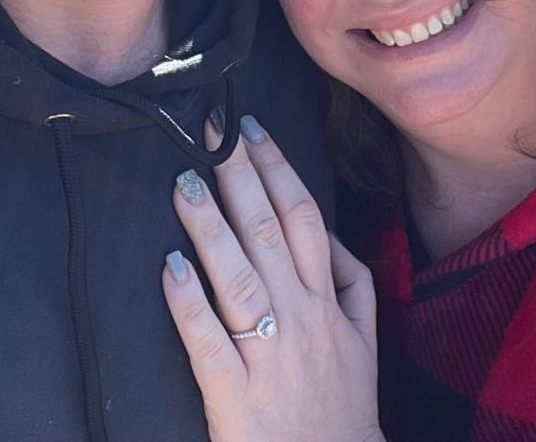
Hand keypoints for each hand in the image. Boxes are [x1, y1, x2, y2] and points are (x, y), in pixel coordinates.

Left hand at [163, 115, 383, 441]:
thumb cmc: (343, 407)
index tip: (252, 130)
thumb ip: (353, 280)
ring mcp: (269, 356)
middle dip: (240, 177)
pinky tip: (169, 268)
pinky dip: (189, 304)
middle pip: (270, 233)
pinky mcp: (235, 395)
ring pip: (239, 278)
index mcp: (328, 302)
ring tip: (183, 184)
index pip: (304, 218)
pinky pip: (209, 342)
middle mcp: (301, 319)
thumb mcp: (366, 338)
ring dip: (210, 227)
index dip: (278, 168)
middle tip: (210, 133)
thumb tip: (325, 231)